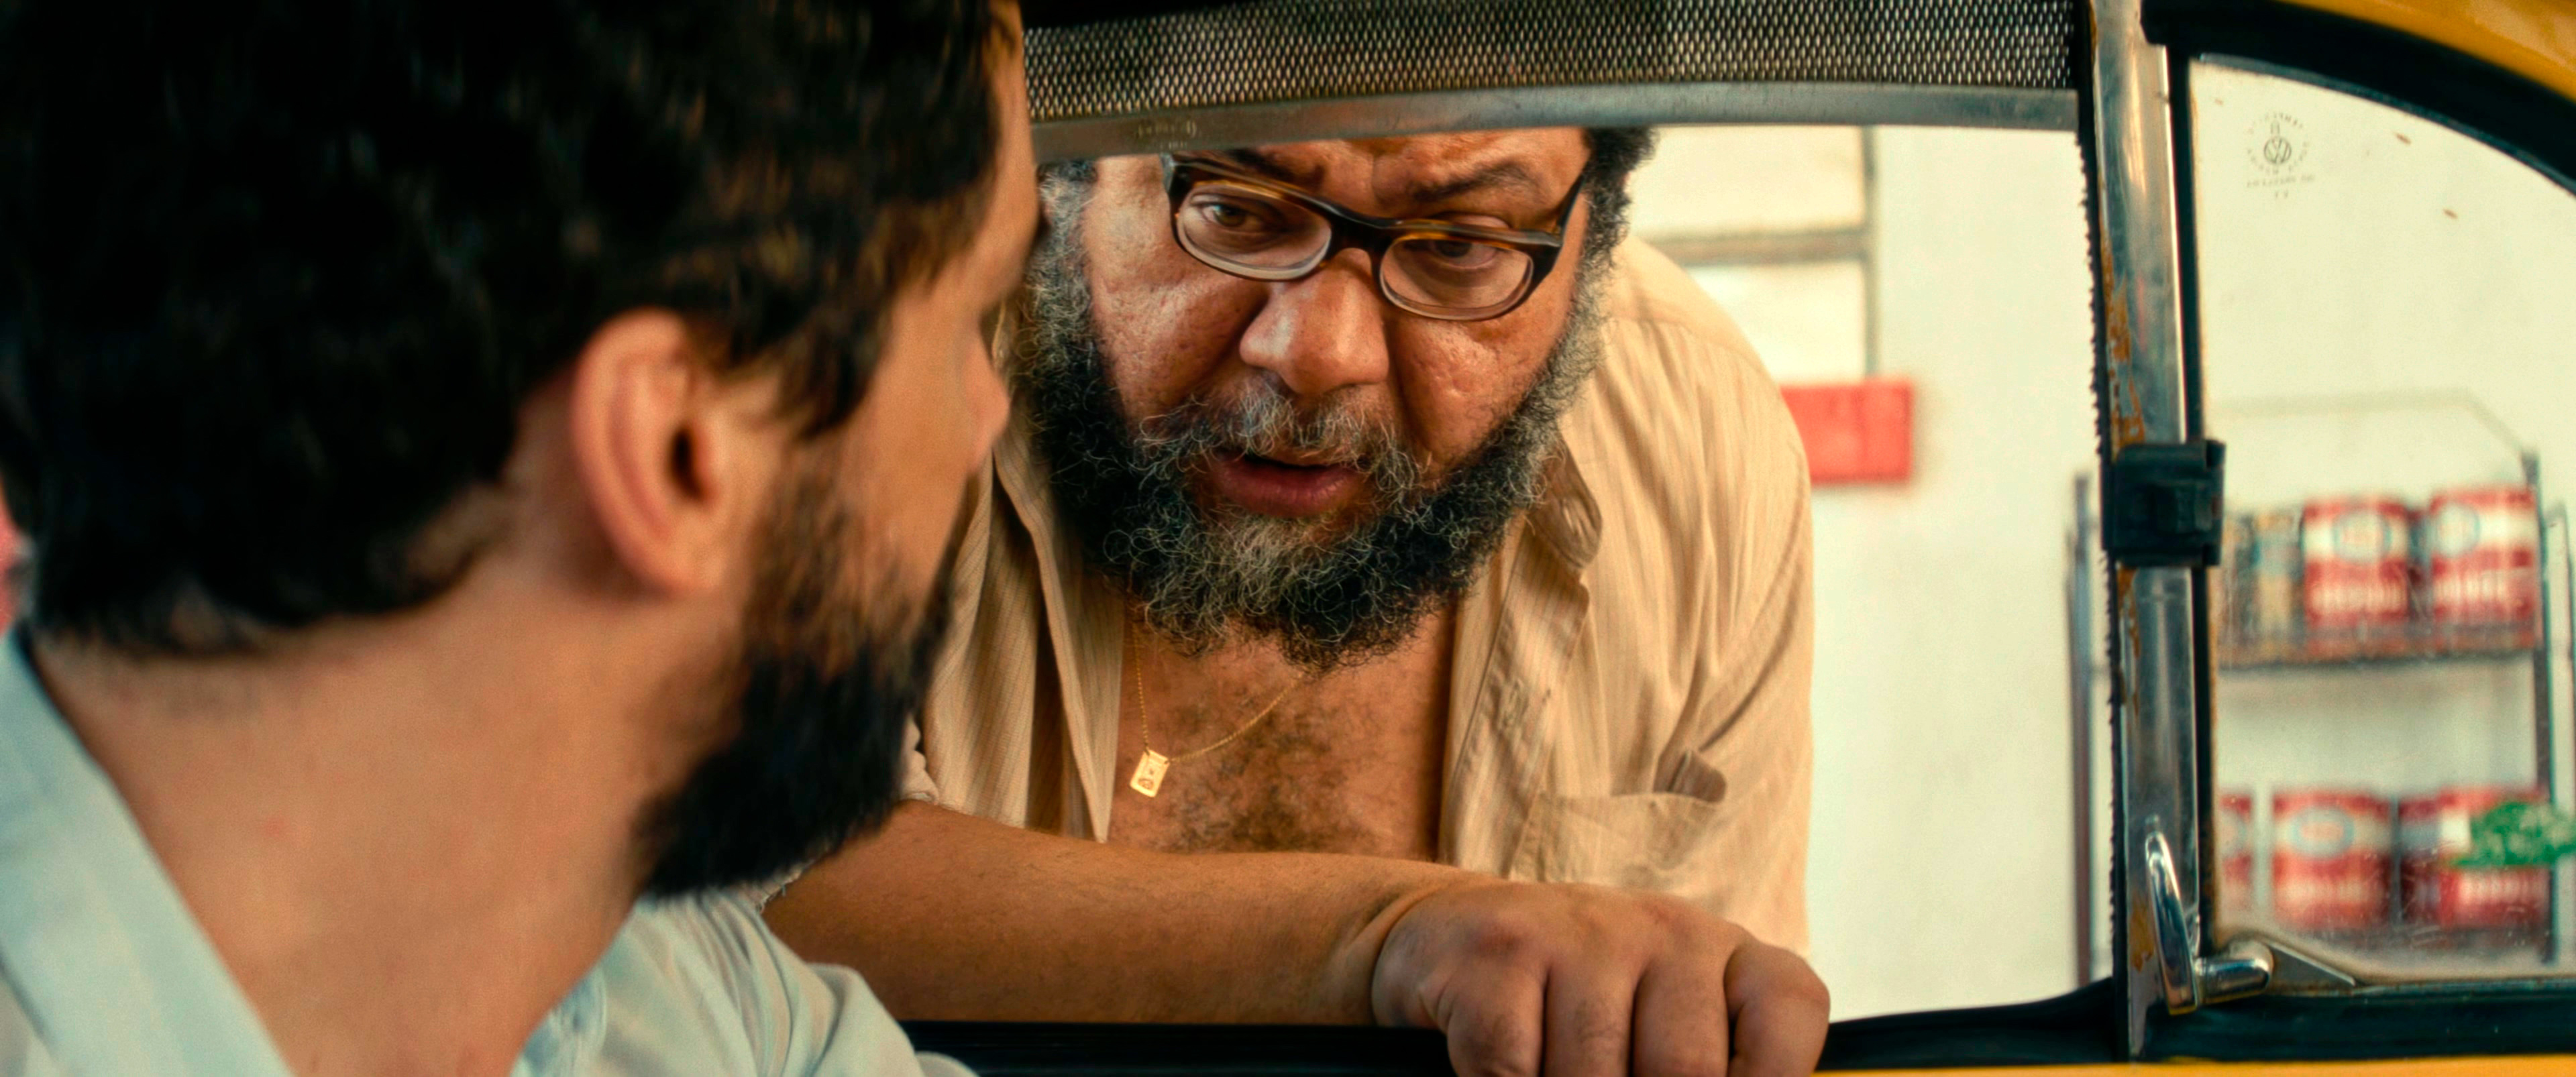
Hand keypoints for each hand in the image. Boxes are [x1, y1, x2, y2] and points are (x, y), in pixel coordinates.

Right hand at [1367, 879, 1827, 1076]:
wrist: (1447, 933)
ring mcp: (1578, 931)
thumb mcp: (1658, 1027)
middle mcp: (1663, 927)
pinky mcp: (1498, 950)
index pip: (1788, 1014)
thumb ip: (1706, 1069)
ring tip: (1555, 1075)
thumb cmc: (1573, 1005)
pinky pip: (1512, 1071)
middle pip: (1687, 1071)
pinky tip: (1499, 1074)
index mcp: (1721, 951)